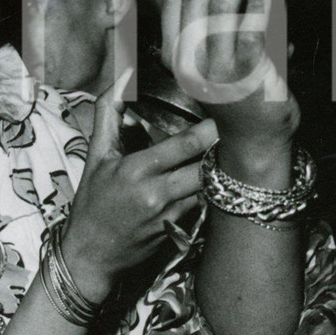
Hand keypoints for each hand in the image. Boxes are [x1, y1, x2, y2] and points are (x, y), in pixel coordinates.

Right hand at [62, 70, 217, 298]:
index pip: (185, 144)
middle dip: (225, 147)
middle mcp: (157, 193)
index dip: (211, 127)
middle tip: (245, 128)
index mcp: (136, 170)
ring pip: (210, 187)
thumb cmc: (92, 202)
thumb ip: (109, 114)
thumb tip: (122, 77)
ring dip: (222, 170)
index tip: (227, 109)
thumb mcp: (96, 156)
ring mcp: (171, 215)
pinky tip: (222, 178)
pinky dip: (212, 190)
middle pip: (206, 166)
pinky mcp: (179, 232)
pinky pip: (205, 205)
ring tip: (238, 150)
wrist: (90, 257)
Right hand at [161, 0, 299, 166]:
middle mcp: (187, 56)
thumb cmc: (239, 89)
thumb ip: (213, 12)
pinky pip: (250, 32)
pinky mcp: (243, 77)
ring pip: (220, 5)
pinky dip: (257, 4)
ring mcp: (213, 68)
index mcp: (175, 46)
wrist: (253, 142)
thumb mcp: (213, 51)